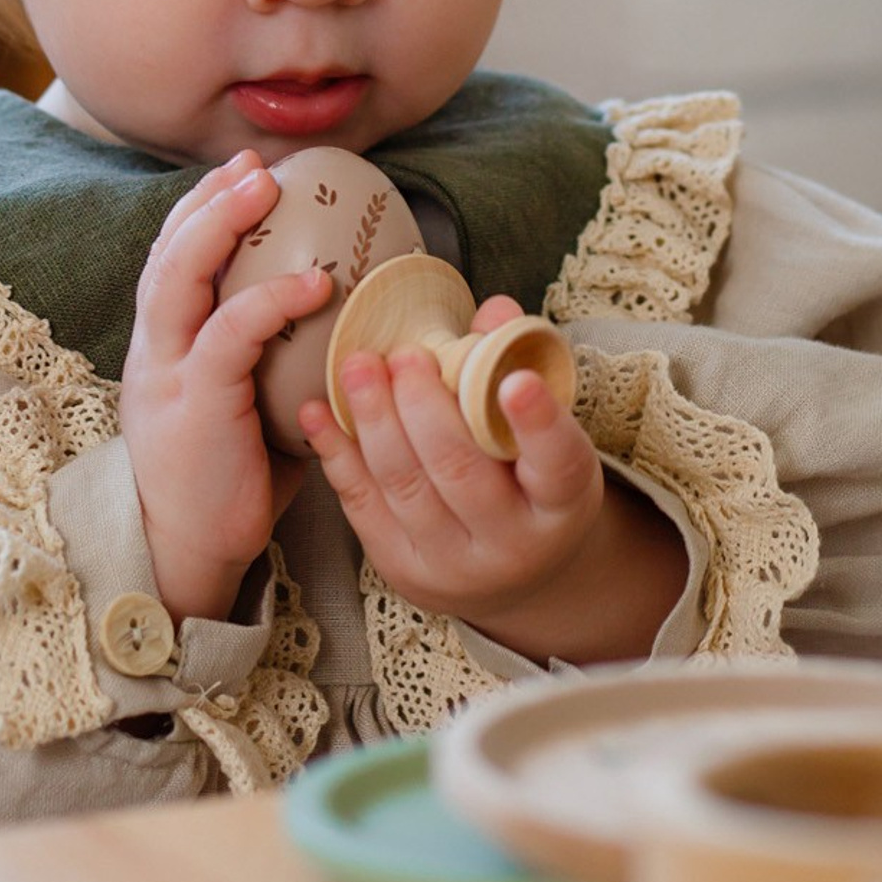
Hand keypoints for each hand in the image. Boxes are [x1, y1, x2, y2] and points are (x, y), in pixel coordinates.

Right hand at [121, 150, 332, 626]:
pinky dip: (270, 300)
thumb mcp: (246, 403)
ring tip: (267, 190)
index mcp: (163, 346)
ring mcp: (166, 374)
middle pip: (166, 253)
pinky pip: (227, 337)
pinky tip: (315, 283)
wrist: (187, 552)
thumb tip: (340, 316)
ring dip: (220, 224)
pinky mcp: (192, 405)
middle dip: (207, 200)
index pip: (170, 259)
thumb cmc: (228, 481)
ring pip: (178, 278)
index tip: (244, 174)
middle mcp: (154, 350)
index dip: (201, 209)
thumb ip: (269, 359)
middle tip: (256, 166)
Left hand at [301, 298, 683, 663]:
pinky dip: (337, 453)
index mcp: (563, 502)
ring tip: (358, 367)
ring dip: (374, 420)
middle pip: (460, 471)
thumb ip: (516, 368)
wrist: (513, 569)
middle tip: (405, 355)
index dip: (538, 424)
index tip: (517, 382)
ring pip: (403, 487)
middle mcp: (512, 543)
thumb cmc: (529, 478)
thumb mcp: (546, 431)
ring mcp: (452, 564)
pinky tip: (318, 411)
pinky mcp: (401, 567)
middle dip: (424, 408)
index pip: (558, 462)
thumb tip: (493, 311)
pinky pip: (361, 504)